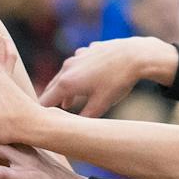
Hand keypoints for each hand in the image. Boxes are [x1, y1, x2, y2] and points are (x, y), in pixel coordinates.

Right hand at [39, 37, 178, 116]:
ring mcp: (76, 57)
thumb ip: (84, 118)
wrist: (135, 55)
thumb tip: (75, 127)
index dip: (43, 114)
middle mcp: (67, 68)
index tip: (43, 123)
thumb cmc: (118, 81)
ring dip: (65, 89)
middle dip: (51, 102)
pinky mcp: (87, 51)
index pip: (45, 102)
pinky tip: (87, 81)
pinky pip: (76, 66)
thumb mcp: (101, 105)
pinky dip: (77, 76)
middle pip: (52, 88)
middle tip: (49, 115)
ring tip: (69, 102)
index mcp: (66, 83)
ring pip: (64, 75)